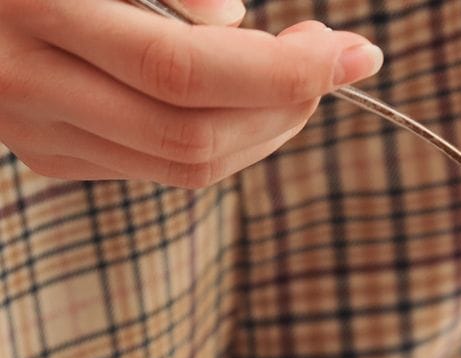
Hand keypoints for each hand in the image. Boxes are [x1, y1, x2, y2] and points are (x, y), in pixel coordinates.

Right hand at [0, 0, 381, 186]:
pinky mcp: (48, 153)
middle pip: (192, 136)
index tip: (354, 51)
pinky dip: (222, 135)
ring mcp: (35, 130)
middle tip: (332, 60)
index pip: (182, 70)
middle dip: (286, 107)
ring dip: (265, 130)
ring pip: (184, 166)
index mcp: (29, 1)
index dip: (281, 71)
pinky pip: (159, 164)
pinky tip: (241, 96)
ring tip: (298, 78)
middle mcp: (24, 80)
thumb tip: (232, 22)